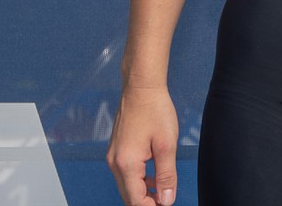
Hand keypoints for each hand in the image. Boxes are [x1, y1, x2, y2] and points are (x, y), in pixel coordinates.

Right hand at [107, 85, 178, 205]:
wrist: (141, 87)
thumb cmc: (155, 110)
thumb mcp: (166, 145)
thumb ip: (166, 175)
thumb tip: (167, 200)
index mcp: (126, 164)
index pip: (136, 200)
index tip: (167, 204)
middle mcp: (115, 163)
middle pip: (128, 196)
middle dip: (147, 202)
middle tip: (166, 199)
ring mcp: (113, 156)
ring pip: (127, 185)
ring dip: (143, 192)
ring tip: (163, 191)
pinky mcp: (116, 150)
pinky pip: (125, 173)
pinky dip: (138, 180)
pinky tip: (154, 176)